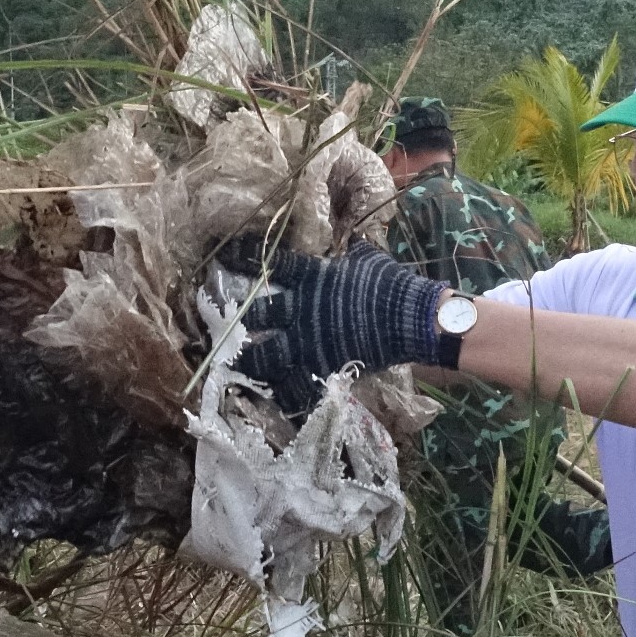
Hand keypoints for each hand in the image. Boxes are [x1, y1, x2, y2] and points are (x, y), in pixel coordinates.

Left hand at [221, 236, 442, 413]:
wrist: (412, 319)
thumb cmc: (390, 285)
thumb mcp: (367, 260)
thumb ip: (351, 253)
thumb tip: (352, 240)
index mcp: (311, 279)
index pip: (272, 266)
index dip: (244, 259)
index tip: (223, 257)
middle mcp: (301, 311)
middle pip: (256, 316)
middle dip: (239, 321)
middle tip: (225, 325)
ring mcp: (308, 344)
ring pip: (264, 358)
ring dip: (248, 362)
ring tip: (235, 365)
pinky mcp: (320, 370)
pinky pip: (293, 388)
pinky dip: (282, 395)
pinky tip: (271, 396)